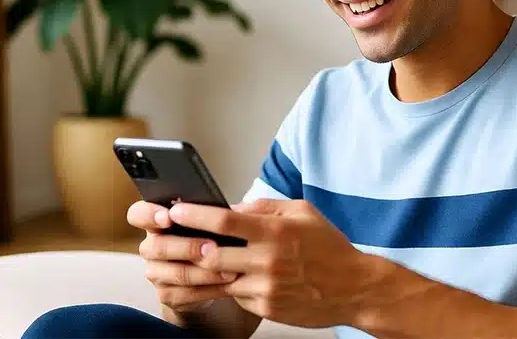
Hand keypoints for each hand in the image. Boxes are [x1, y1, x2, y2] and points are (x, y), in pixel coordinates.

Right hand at [127, 200, 236, 311]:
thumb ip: (208, 213)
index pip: (138, 214)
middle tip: (213, 246)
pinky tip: (228, 283)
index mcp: (156, 222)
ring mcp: (156, 273)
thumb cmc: (206, 238)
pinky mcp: (166, 294)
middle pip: (157, 247)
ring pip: (176, 273)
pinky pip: (187, 294)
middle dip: (187, 247)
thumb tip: (229, 209)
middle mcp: (151, 247)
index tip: (169, 216)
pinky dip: (211, 288)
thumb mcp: (206, 221)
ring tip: (230, 269)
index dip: (149, 214)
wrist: (206, 274)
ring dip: (205, 272)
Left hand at [167, 198, 373, 328]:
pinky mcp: (266, 308)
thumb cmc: (329, 246)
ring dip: (194, 270)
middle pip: (211, 255)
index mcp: (276, 231)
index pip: (225, 222)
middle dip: (182, 246)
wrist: (355, 288)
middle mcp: (268, 261)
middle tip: (161, 239)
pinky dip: (223, 286)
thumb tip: (232, 207)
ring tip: (175, 261)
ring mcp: (266, 288)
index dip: (195, 215)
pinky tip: (212, 278)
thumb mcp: (303, 212)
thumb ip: (266, 207)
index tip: (174, 210)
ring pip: (218, 279)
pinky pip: (235, 295)